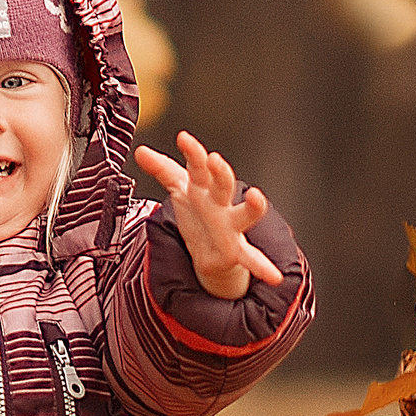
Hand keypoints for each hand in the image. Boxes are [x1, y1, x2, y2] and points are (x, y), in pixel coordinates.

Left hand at [132, 131, 283, 299]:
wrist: (210, 247)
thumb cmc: (200, 212)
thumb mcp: (179, 189)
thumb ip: (161, 169)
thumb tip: (140, 150)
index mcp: (205, 188)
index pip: (198, 167)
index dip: (192, 153)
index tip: (183, 138)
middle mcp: (221, 204)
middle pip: (223, 185)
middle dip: (220, 173)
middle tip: (215, 160)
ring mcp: (231, 227)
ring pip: (243, 215)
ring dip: (252, 207)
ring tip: (257, 197)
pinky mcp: (235, 251)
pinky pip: (251, 259)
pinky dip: (264, 267)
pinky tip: (274, 277)